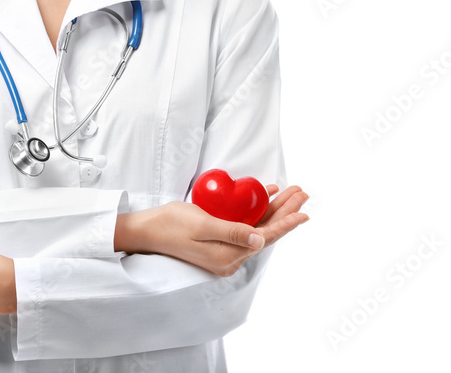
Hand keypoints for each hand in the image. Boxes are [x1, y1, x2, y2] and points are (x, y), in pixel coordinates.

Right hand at [115, 185, 308, 276]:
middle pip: (265, 232)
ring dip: (273, 209)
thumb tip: (261, 240)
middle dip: (284, 212)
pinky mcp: (218, 242)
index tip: (304, 212)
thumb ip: (232, 232)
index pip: (265, 238)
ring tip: (290, 193)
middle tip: (301, 193)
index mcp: (227, 256)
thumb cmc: (170, 224)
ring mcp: (224, 250)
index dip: (286, 223)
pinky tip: (264, 196)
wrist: (146, 230)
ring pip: (257, 228)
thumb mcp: (202, 224)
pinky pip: (243, 226)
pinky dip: (255, 211)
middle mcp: (229, 257)